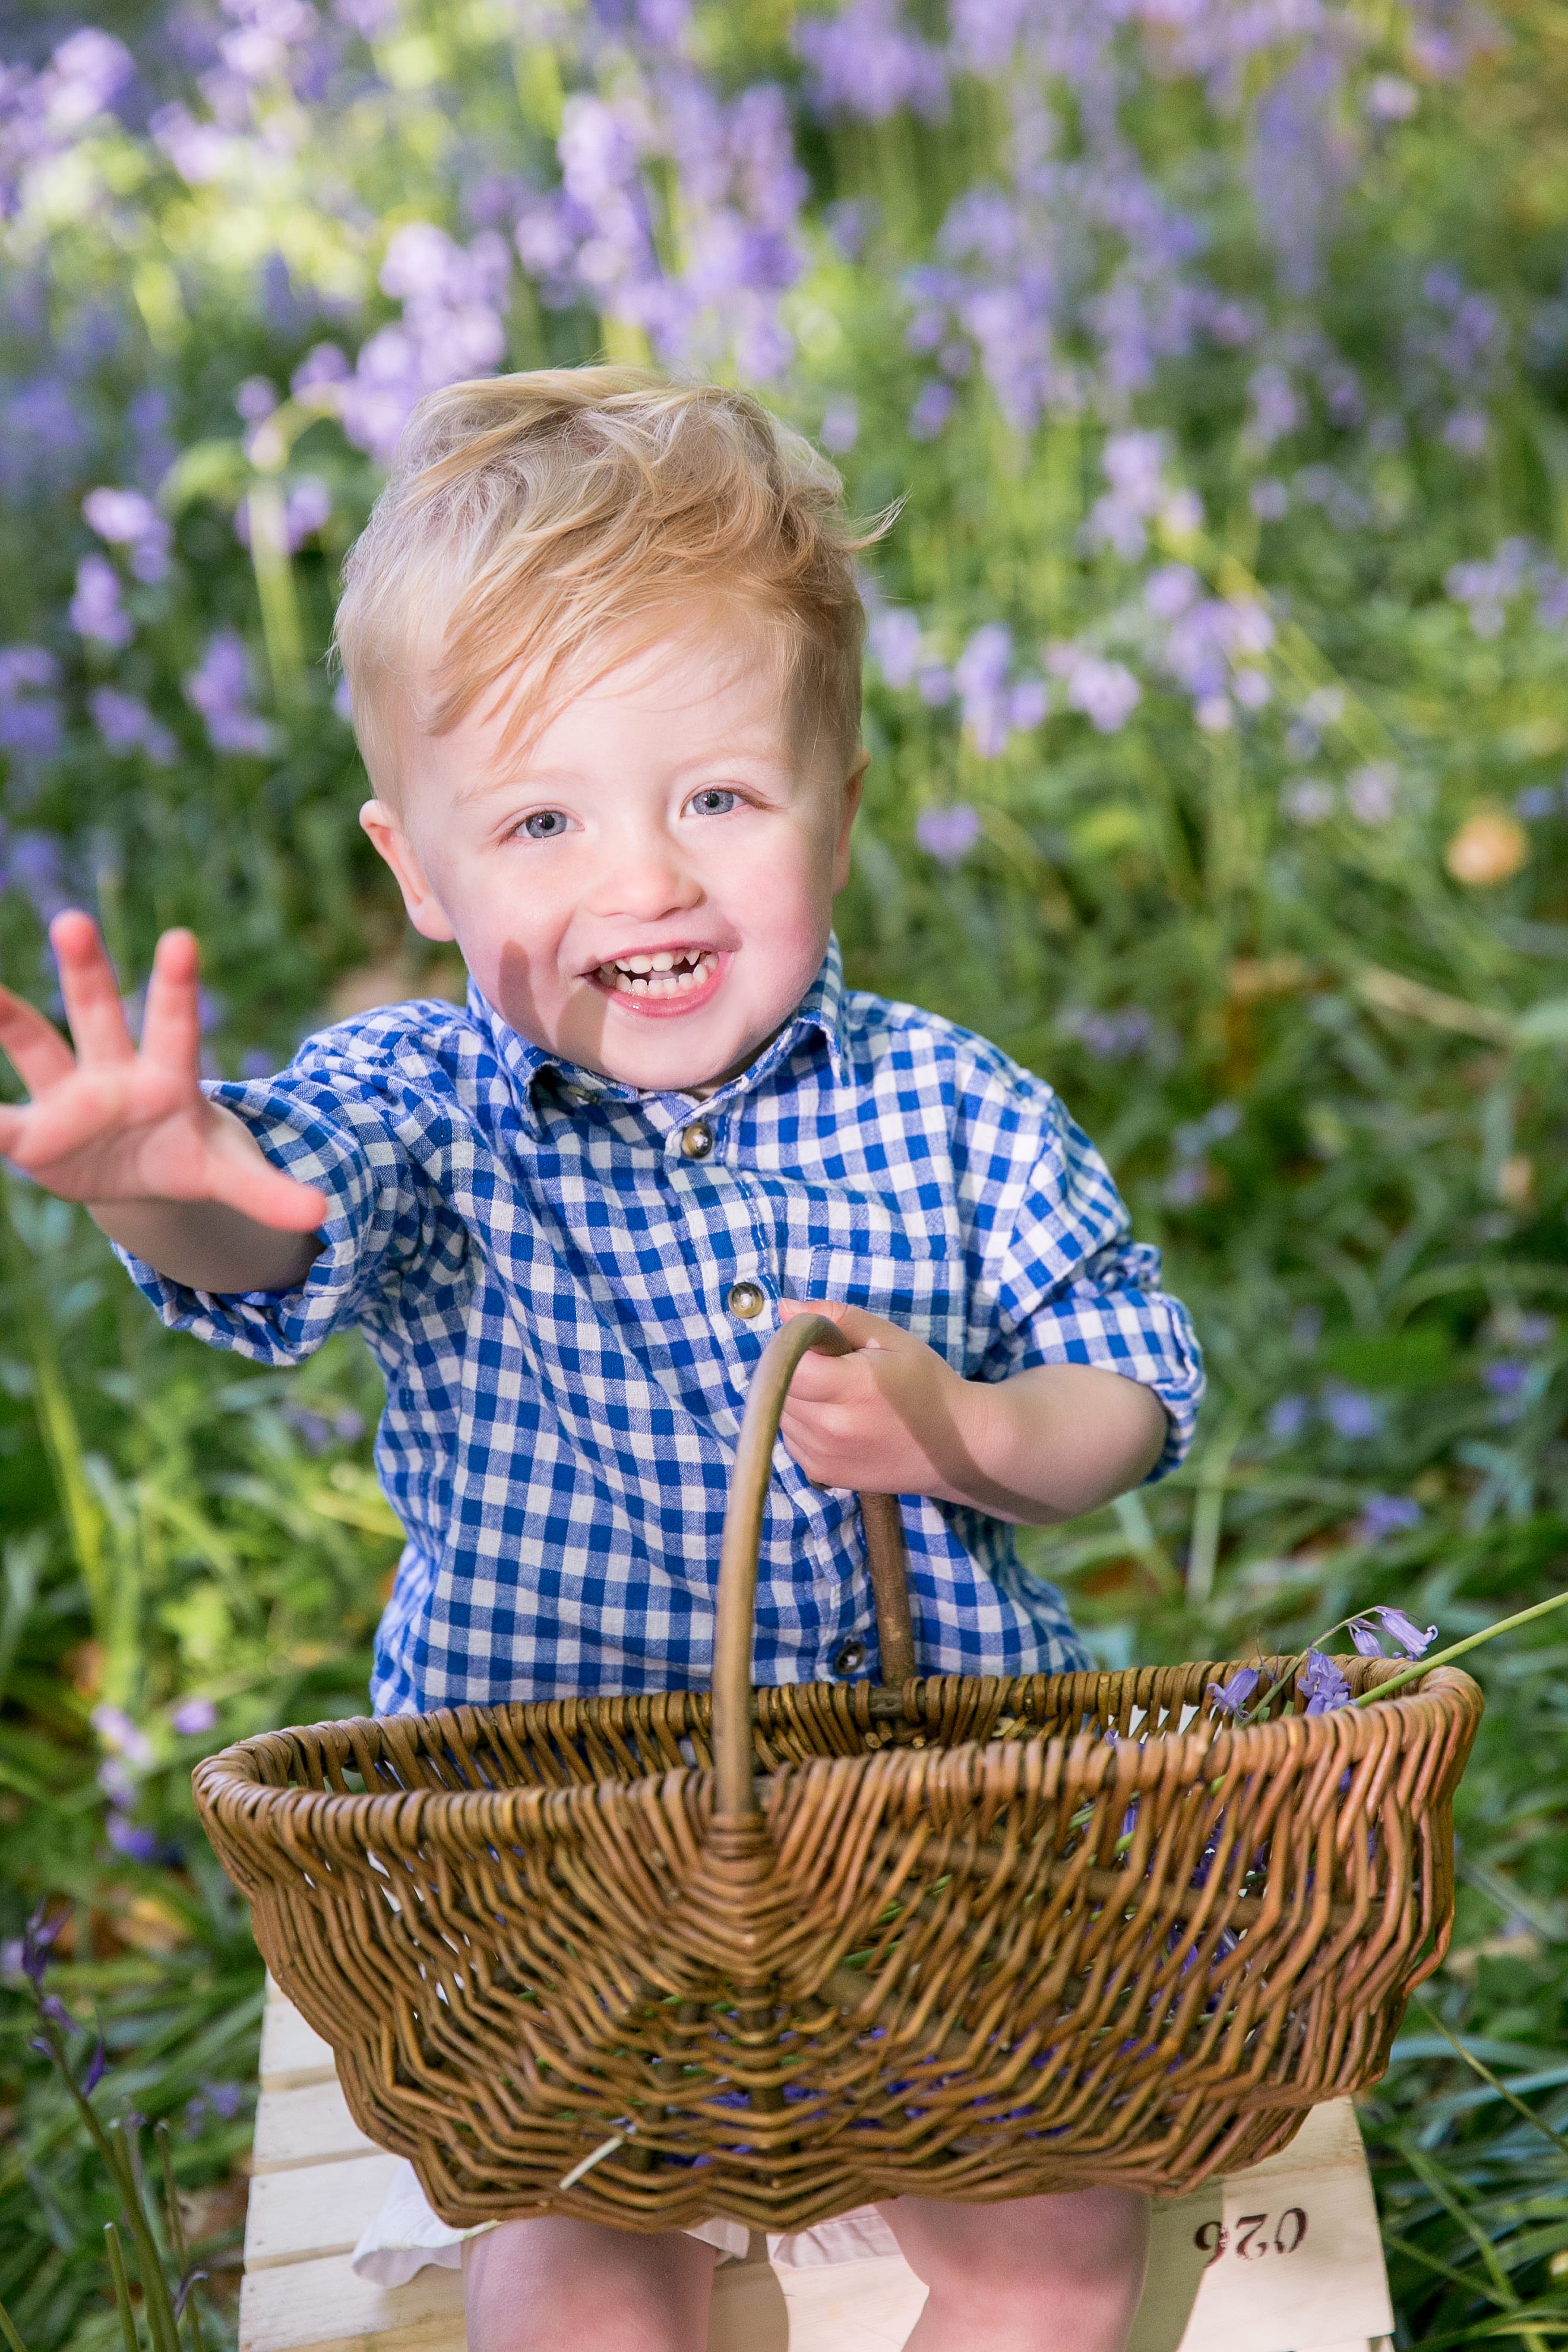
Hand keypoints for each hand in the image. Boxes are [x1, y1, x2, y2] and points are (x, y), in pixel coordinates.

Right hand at [0, 911, 324, 1230]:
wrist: (142, 1173)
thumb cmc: (189, 1155)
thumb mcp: (229, 1174)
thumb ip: (269, 1193)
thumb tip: (323, 1217)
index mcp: (168, 1079)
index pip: (176, 1027)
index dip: (177, 988)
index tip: (182, 939)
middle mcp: (114, 1072)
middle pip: (100, 1014)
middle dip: (87, 971)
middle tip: (75, 921)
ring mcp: (68, 1096)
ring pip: (36, 1045)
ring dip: (6, 1017)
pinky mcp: (32, 1133)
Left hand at [777, 1296, 1170, 1523]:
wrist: (957, 1448)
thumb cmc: (927, 1384)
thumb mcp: (890, 1339)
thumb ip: (836, 1319)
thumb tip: (785, 1307)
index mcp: (850, 1388)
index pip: (787, 1361)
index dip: (796, 1346)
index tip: (822, 1344)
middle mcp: (831, 1427)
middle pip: (780, 1387)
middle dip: (796, 1370)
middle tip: (836, 1367)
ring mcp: (822, 1456)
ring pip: (780, 1413)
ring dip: (797, 1398)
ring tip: (840, 1394)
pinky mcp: (821, 1473)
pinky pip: (790, 1437)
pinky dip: (803, 1423)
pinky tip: (837, 1418)